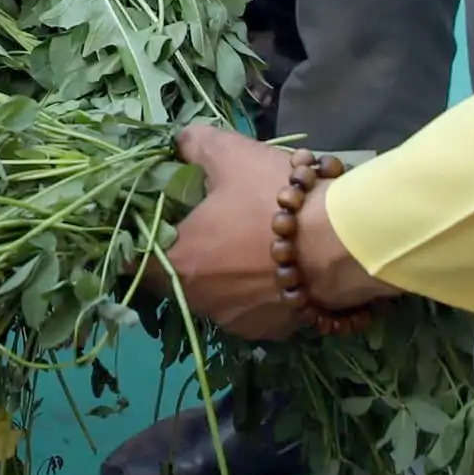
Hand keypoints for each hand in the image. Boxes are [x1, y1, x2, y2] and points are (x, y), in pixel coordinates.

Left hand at [161, 122, 387, 341]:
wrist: (340, 242)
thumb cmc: (272, 197)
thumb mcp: (230, 154)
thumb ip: (194, 145)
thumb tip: (180, 143)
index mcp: (178, 262)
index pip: (133, 261)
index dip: (141, 239)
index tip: (157, 222)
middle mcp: (199, 301)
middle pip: (177, 278)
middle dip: (188, 254)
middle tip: (209, 227)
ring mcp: (236, 321)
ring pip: (216, 296)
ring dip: (224, 275)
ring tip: (248, 245)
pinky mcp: (271, 331)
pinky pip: (253, 310)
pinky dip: (258, 292)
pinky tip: (275, 269)